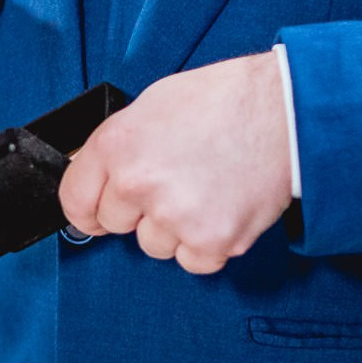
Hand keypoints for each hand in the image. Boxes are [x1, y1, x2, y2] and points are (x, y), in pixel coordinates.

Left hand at [58, 52, 292, 274]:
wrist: (287, 112)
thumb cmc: (224, 101)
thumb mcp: (151, 107)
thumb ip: (120, 148)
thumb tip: (101, 177)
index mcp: (117, 146)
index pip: (74, 200)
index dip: (86, 209)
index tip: (94, 215)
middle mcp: (139, 184)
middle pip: (115, 224)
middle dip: (138, 211)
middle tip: (174, 184)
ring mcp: (175, 216)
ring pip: (154, 245)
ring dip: (174, 228)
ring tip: (204, 190)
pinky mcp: (213, 240)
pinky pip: (193, 261)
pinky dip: (207, 243)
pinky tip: (222, 208)